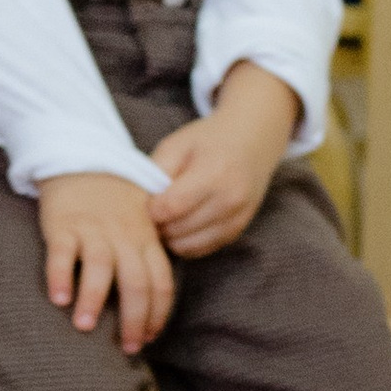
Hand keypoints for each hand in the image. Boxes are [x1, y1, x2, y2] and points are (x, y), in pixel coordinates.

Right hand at [35, 171, 174, 351]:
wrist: (80, 161)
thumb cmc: (112, 202)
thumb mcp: (140, 224)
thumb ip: (146, 256)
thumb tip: (151, 304)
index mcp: (146, 239)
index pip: (161, 282)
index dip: (157, 314)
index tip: (148, 338)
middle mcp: (123, 237)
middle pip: (136, 282)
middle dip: (134, 319)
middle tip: (127, 347)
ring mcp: (92, 230)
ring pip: (100, 268)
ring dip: (93, 300)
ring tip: (84, 327)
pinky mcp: (62, 225)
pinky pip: (62, 253)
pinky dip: (60, 276)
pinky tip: (58, 299)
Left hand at [149, 64, 298, 259]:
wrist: (252, 141)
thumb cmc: (209, 140)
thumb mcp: (177, 145)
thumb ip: (156, 172)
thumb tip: (139, 205)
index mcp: (214, 173)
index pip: (170, 206)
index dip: (149, 209)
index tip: (144, 201)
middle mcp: (229, 200)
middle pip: (177, 229)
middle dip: (157, 224)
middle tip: (151, 210)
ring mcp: (237, 218)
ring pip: (187, 245)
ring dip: (169, 236)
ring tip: (166, 216)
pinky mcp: (237, 231)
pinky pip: (202, 250)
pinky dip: (185, 242)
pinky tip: (180, 224)